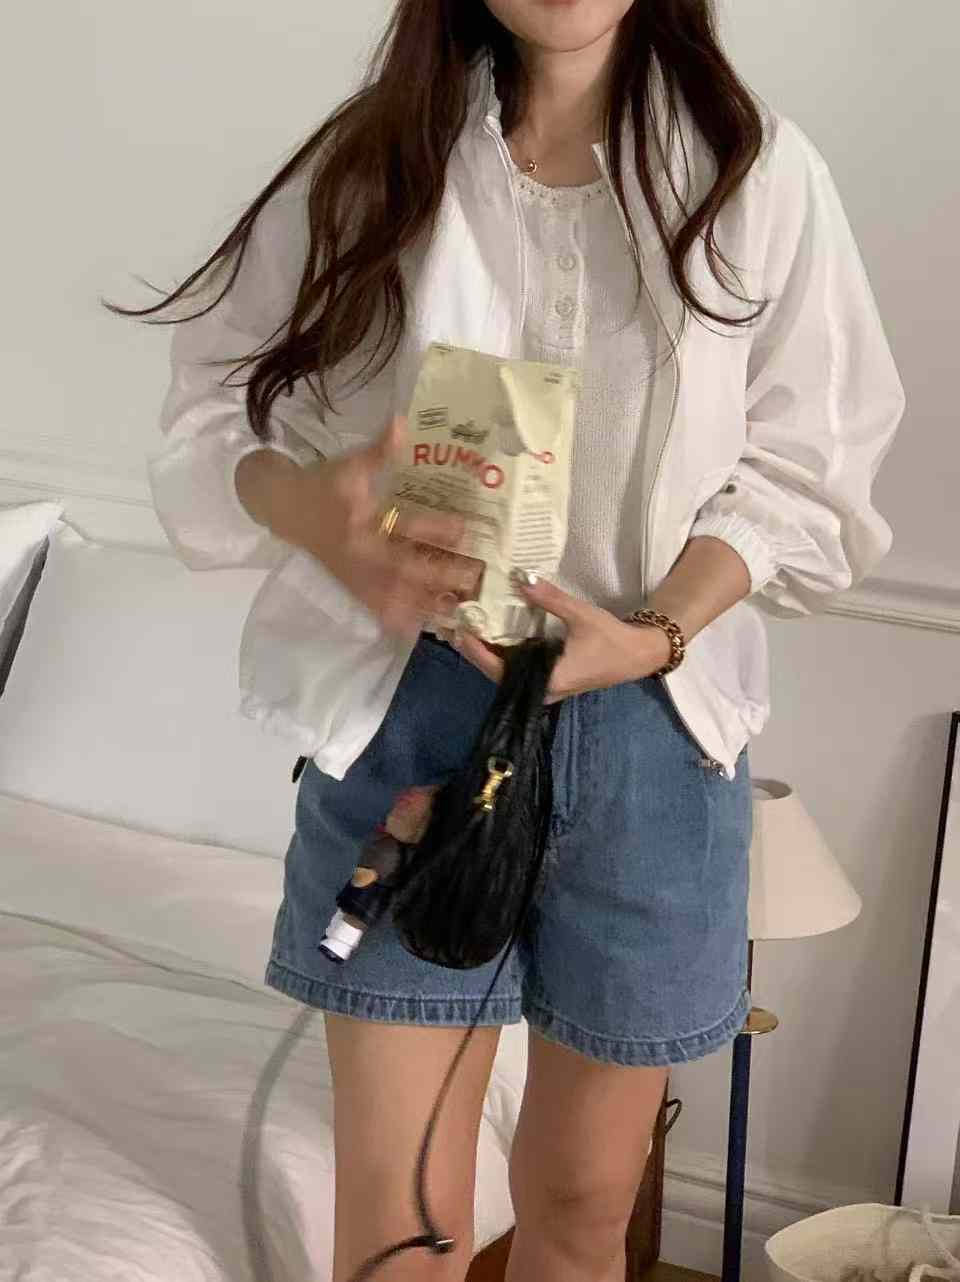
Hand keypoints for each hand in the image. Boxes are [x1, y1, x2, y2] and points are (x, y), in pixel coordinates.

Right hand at [277, 415, 479, 639]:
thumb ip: (378, 449)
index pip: (402, 525)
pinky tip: (423, 629)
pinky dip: (399, 621)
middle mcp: (359, 551)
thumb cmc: (323, 484)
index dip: (434, 528)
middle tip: (473, 576)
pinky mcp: (352, 587)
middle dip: (438, 573)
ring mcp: (355, 574)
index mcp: (360, 518)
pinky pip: (377, 609)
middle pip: (404, 568)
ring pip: (394, 595)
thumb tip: (402, 422)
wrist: (286, 509)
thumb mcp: (348, 462)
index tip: (465, 529)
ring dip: (425, 603)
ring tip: (458, 608)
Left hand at [442, 575, 672, 703]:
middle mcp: (543, 689)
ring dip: (489, 653)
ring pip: (508, 674)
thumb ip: (550, 599)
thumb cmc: (611, 639)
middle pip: (498, 674)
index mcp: (548, 679)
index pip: (500, 670)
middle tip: (458, 626)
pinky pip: (519, 670)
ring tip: (470, 629)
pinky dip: (504, 654)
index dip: (477, 652)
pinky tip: (493, 636)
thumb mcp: (581, 615)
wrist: (636, 655)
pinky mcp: (549, 679)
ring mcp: (546, 687)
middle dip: (477, 651)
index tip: (461, 632)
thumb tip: (522, 578)